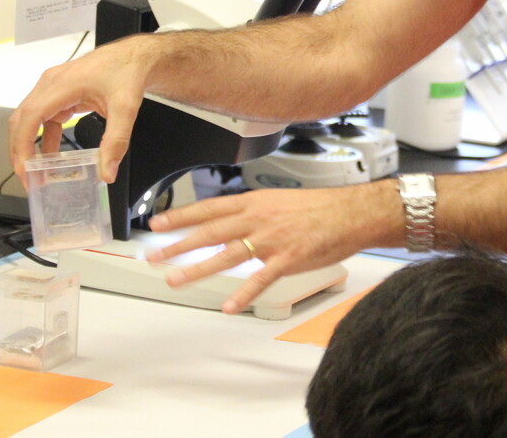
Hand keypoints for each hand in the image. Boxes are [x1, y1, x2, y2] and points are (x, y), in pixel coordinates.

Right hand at [8, 36, 151, 186]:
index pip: (31, 115)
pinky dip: (44, 137)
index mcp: (63, 84)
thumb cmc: (128, 72)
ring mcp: (53, 87)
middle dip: (20, 149)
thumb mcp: (126, 109)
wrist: (135, 56)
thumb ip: (116, 141)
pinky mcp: (59, 93)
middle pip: (22, 118)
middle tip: (27, 178)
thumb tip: (107, 172)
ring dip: (29, 144)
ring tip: (35, 171)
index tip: (24, 167)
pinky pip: (44, 117)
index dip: (23, 143)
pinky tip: (51, 155)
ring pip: (29, 118)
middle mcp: (51, 83)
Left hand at [144, 182, 400, 313]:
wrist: (353, 212)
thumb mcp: (281, 200)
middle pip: (210, 232)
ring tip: (175, 280)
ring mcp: (271, 240)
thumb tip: (234, 221)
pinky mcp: (287, 259)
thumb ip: (256, 211)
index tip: (157, 223)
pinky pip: (260, 279)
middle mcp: (258, 218)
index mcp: (255, 202)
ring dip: (198, 268)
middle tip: (153, 256)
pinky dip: (243, 294)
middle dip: (178, 244)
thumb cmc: (321, 207)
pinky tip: (228, 306)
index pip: (210, 208)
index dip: (182, 216)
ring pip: (226, 255)